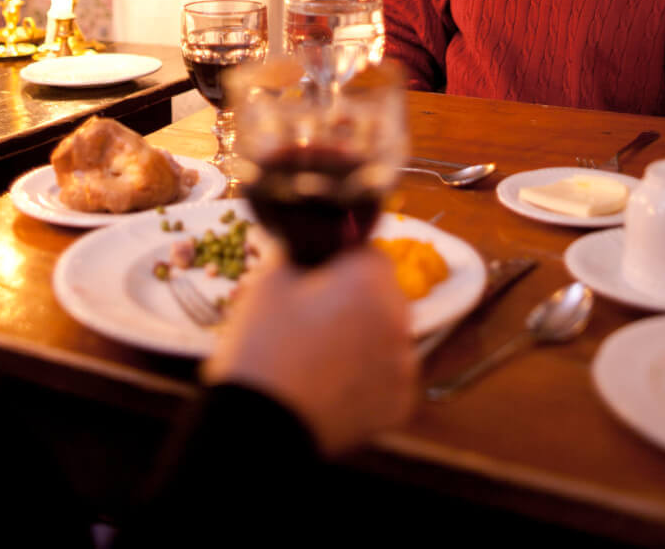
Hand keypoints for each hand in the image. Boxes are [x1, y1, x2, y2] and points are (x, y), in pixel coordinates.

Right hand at [202, 245, 416, 455]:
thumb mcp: (270, 279)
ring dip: (367, 338)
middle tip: (317, 319)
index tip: (318, 281)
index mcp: (371, 280)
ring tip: (323, 356)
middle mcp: (399, 319)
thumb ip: (300, 249)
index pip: (370, 254)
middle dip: (358, 300)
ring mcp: (404, 366)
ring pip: (389, 336)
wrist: (259, 426)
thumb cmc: (263, 345)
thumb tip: (310, 239)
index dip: (343, 264)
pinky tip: (335, 383)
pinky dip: (370, 377)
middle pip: (385, 295)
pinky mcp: (400, 405)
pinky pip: (389, 376)